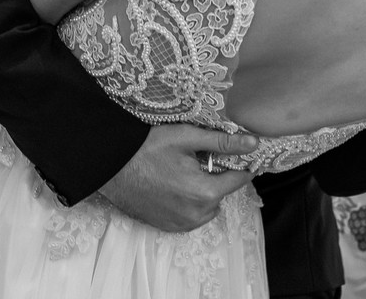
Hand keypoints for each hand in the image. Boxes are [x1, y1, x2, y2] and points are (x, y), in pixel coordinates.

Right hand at [98, 124, 257, 231]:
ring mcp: (182, 224)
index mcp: (205, 192)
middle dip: (215, 175)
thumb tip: (253, 144)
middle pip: (221, 192)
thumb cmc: (147, 148)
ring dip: (203, 191)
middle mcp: (197, 214)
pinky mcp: (169, 227)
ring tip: (181, 172)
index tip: (238, 154)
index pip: (239, 179)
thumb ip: (223, 142)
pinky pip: (192, 215)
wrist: (112, 167)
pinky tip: (173, 186)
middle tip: (195, 158)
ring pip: (208, 205)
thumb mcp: (187, 137)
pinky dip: (189, 202)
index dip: (240, 164)